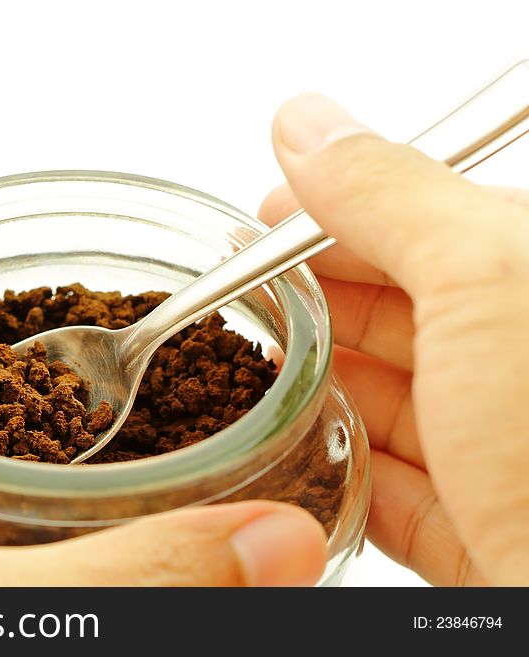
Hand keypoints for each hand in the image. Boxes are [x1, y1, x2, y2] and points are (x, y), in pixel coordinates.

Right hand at [259, 94, 528, 584]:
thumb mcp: (486, 280)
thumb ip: (390, 195)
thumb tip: (304, 123)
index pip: (432, 222)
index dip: (338, 212)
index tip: (262, 221)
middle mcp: (526, 368)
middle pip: (405, 316)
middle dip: (316, 302)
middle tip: (238, 296)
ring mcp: (510, 458)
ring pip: (395, 404)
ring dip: (320, 386)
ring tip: (247, 370)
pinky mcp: (485, 535)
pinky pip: (397, 490)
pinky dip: (340, 468)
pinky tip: (299, 453)